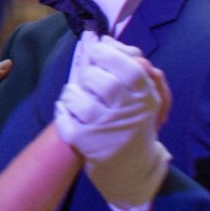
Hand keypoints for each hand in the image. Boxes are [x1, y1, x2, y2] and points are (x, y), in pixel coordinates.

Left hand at [54, 34, 170, 210]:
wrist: (133, 168)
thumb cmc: (135, 121)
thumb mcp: (147, 95)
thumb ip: (135, 65)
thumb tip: (107, 41)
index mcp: (145, 97)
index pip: (130, 69)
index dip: (110, 54)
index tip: (98, 47)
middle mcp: (127, 114)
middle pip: (102, 82)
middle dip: (90, 73)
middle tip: (89, 76)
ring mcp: (104, 129)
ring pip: (79, 98)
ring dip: (72, 91)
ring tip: (76, 95)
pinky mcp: (85, 143)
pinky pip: (64, 119)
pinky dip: (62, 110)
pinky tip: (68, 110)